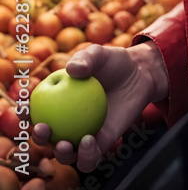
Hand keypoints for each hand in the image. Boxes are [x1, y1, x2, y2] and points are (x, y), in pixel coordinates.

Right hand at [32, 41, 167, 171]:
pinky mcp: (101, 145)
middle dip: (39, 138)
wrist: (139, 75)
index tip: (24, 110)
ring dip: (60, 154)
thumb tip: (72, 70)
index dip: (25, 113)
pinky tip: (89, 141)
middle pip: (47, 137)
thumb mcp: (100, 54)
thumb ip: (86, 58)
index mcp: (59, 100)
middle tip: (44, 129)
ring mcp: (83, 135)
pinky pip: (90, 157)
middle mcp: (67, 122)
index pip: (36, 109)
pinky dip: (86, 155)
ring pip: (66, 154)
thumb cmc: (114, 62)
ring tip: (64, 143)